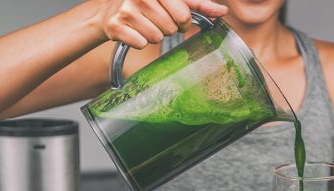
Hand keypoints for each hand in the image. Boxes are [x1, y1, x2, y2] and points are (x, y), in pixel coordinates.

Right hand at [96, 0, 227, 48]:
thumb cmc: (147, 5)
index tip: (177, 18)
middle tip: (158, 22)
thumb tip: (222, 11)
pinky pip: (141, 44)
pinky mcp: (116, 26)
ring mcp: (127, 10)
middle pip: (171, 27)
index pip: (183, 13)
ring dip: (154, 36)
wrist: (111, 12)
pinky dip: (140, 42)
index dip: (183, 21)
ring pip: (156, 37)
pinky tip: (134, 32)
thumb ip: (197, 4)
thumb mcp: (171, 0)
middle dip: (169, 28)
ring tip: (145, 26)